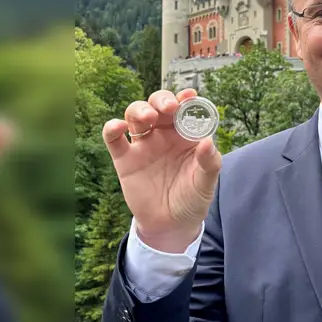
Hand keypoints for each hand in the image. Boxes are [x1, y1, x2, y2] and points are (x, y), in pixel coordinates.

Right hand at [102, 89, 220, 252]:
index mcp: (185, 134)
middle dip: (162, 100)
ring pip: (135, 114)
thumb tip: (207, 142)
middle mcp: (164, 134)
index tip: (189, 96)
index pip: (185, 109)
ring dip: (139, 109)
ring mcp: (143, 144)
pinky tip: (118, 126)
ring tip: (148, 118)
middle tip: (169, 108)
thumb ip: (209, 163)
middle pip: (157, 105)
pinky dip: (112, 127)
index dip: (186, 99)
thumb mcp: (206, 183)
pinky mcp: (124, 158)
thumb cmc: (192, 198)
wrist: (171, 225)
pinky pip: (114, 138)